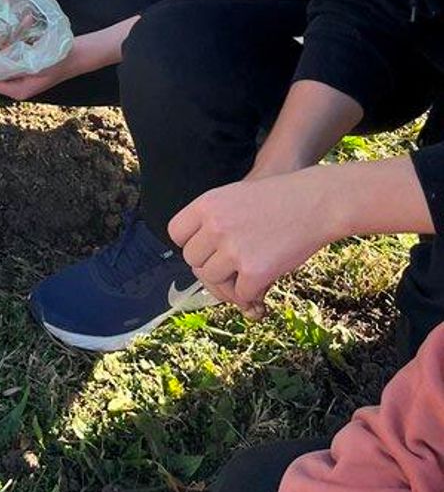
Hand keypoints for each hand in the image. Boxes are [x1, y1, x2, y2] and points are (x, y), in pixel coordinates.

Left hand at [0, 27, 117, 99]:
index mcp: (17, 90)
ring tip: (17, 23)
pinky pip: (13, 49)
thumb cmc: (60, 59)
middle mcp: (16, 85)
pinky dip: (17, 36)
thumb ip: (12, 66)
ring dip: (7, 38)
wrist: (80, 54)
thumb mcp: (35, 64)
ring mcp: (21, 74)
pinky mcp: (25, 64)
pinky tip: (26, 22)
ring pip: (2, 55)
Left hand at [169, 168, 338, 317]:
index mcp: (207, 205)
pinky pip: (240, 294)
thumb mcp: (234, 197)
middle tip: (231, 263)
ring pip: (213, 280)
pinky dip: (251, 292)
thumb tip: (198, 262)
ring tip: (247, 271)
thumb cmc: (277, 199)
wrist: (315, 202)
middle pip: (193, 260)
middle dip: (210, 265)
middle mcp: (215, 227)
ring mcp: (234, 250)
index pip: (176, 234)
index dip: (189, 244)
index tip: (205, 248)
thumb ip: (211, 222)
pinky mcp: (255, 272)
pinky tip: (264, 278)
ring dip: (228, 281)